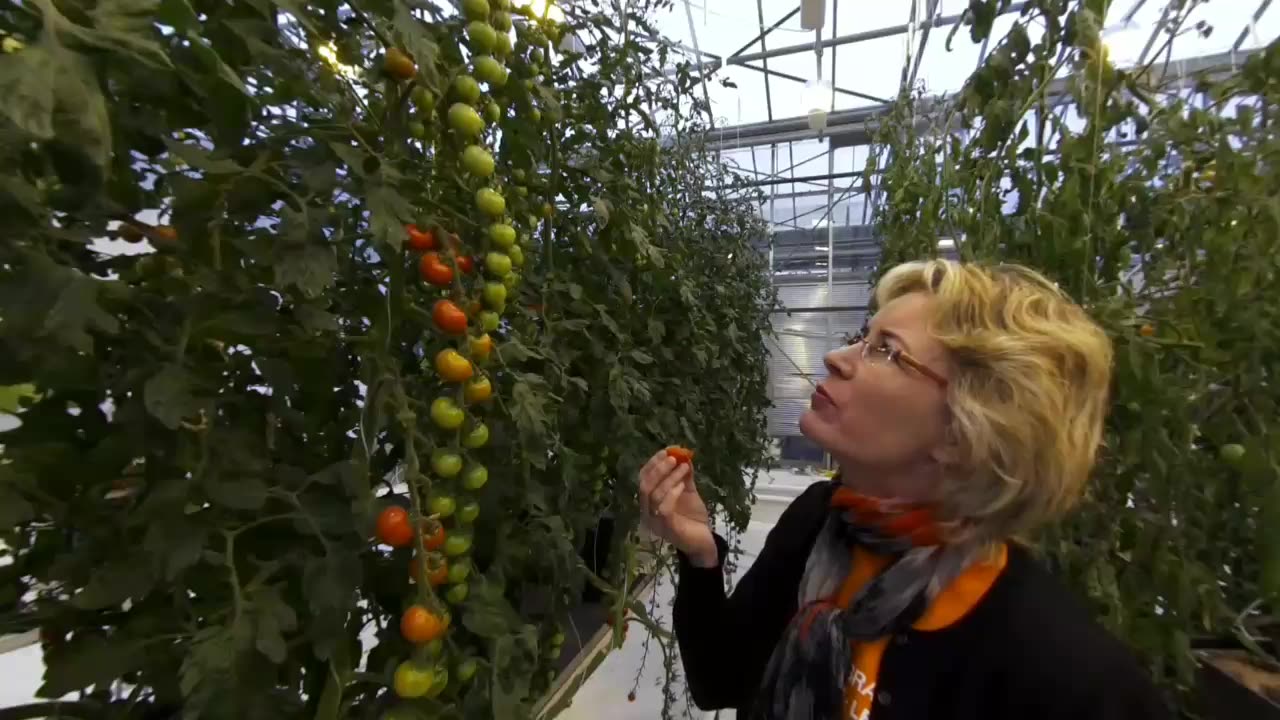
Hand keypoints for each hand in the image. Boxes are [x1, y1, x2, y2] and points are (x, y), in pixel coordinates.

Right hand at [638, 449, 717, 567]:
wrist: (704, 540)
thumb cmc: (692, 516)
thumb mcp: (688, 491)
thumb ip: (684, 476)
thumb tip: (684, 455)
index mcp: (649, 501)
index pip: (643, 479)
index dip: (652, 464)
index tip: (666, 451)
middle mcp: (647, 511)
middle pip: (644, 486)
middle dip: (658, 469)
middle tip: (673, 458)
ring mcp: (655, 522)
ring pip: (654, 496)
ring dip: (669, 478)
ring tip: (683, 468)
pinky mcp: (666, 529)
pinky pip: (664, 509)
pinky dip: (672, 494)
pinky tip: (683, 486)